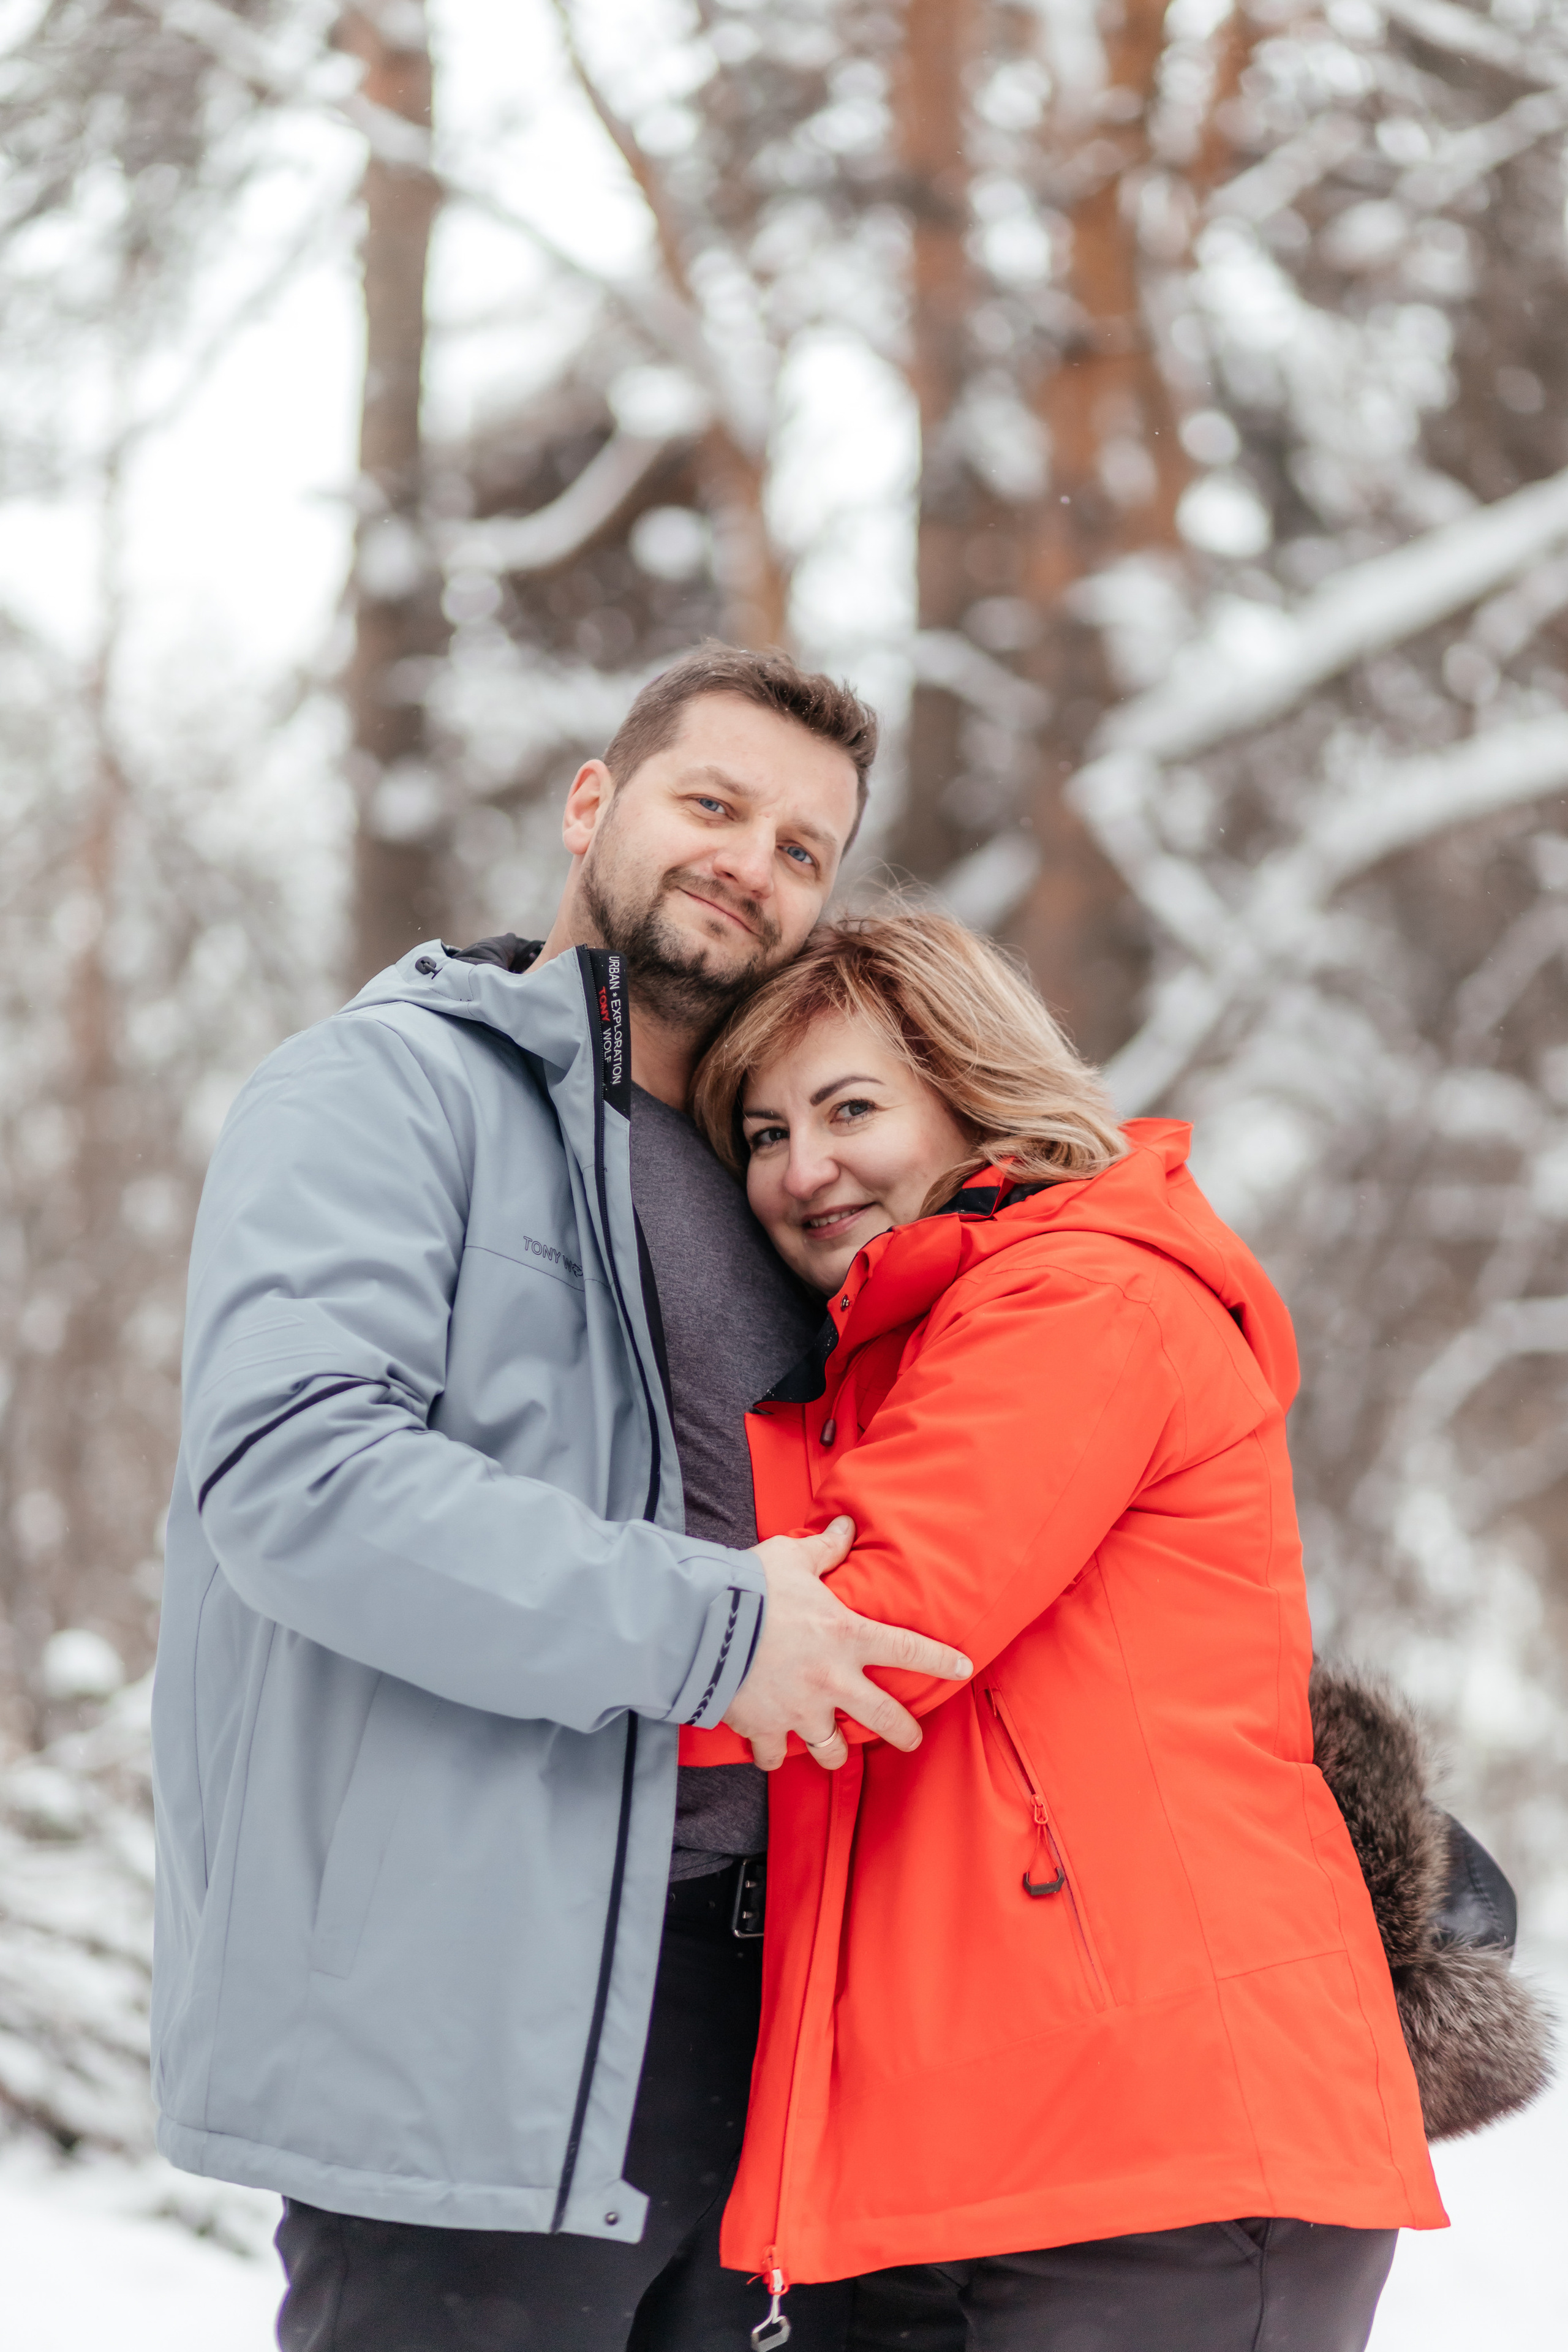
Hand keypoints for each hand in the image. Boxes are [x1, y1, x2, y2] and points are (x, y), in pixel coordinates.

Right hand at [722, 1516, 972, 1770]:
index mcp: (846, 1636)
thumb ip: (824, 1550)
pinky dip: (772, 1753)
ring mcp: (799, 1709)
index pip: (908, 1650)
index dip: (940, 1661)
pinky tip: (772, 1749)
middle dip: (903, 1732)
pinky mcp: (764, 1727)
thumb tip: (845, 1527)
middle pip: (883, 1718)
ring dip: (834, 1751)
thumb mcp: (791, 1558)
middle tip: (911, 1739)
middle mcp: (832, 1680)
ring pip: (831, 1749)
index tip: (962, 1669)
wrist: (701, 1625)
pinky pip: (773, 1754)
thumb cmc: (750, 1587)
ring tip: (834, 1750)